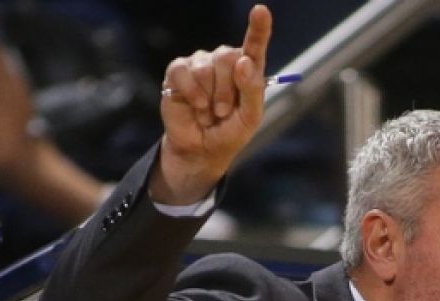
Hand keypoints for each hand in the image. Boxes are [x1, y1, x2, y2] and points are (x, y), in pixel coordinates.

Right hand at [154, 4, 271, 203]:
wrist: (201, 149)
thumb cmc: (230, 132)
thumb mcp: (250, 117)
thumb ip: (252, 90)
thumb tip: (243, 61)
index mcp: (246, 70)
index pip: (254, 45)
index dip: (258, 28)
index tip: (261, 11)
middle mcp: (224, 61)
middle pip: (228, 56)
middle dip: (227, 90)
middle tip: (224, 112)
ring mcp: (200, 63)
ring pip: (206, 67)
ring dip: (209, 97)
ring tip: (209, 113)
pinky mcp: (178, 71)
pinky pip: (183, 71)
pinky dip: (191, 92)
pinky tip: (196, 106)